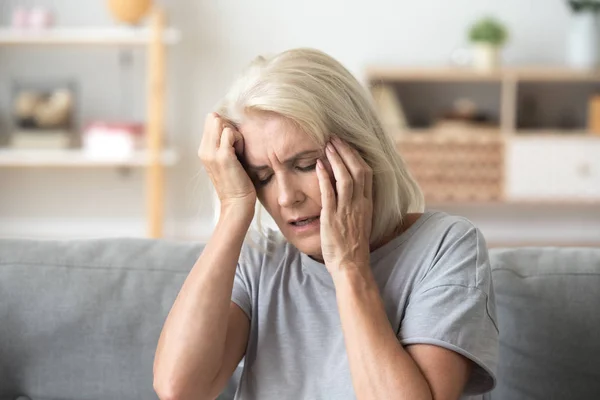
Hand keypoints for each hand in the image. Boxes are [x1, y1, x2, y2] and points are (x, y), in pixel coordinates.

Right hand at [198, 113, 255, 213]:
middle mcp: (204, 150)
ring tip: (238, 150)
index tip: (233, 142)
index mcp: (203, 150)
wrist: (237, 203)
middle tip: (236, 145)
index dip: (224, 126)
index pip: (210, 120)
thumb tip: (228, 125)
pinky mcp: (223, 156)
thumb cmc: (236, 182)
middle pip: (214, 118)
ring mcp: (212, 153)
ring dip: (234, 132)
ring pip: (221, 122)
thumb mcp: (225, 160)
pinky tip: (241, 153)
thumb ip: (223, 144)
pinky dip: (239, 139)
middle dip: (229, 126)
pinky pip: (230, 132)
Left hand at [316, 137, 372, 274]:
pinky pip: (330, 193)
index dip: (356, 156)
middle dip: (347, 151)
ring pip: (346, 178)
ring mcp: (347, 210)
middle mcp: (359, 204)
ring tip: (327, 145)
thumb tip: (348, 193)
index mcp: (367, 204)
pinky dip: (325, 177)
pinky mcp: (333, 218)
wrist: (351, 266)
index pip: (366, 173)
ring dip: (336, 159)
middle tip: (335, 138)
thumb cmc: (352, 247)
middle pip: (358, 170)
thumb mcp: (359, 222)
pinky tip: (319, 165)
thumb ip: (356, 206)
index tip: (346, 145)